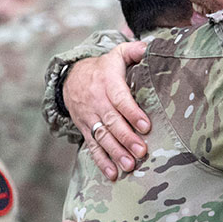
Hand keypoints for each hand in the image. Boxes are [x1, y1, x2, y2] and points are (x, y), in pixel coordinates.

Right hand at [63, 42, 150, 180]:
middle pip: (111, 122)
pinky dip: (101, 161)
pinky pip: (92, 146)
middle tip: (141, 151)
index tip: (146, 126)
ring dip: (115, 153)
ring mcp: (89, 117)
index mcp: (107, 82)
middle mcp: (97, 101)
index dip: (132, 113)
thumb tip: (152, 47)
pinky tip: (112, 174)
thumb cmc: (103, 68)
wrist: (70, 78)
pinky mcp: (85, 129)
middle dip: (126, 138)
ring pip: (102, 137)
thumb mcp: (117, 54)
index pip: (120, 99)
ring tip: (129, 166)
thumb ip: (135, 50)